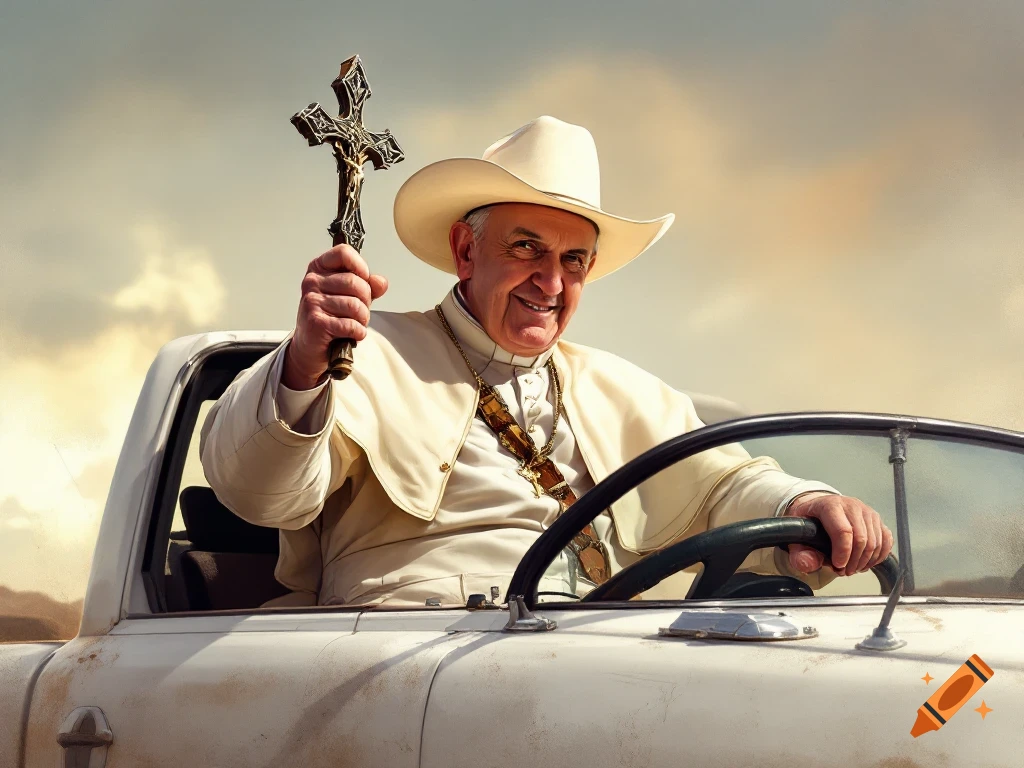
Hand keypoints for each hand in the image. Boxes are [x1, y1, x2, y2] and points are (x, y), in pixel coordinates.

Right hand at [283, 244, 388, 389]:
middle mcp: (312, 282)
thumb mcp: (349, 295)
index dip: (360, 266)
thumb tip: (381, 282)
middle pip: (355, 282)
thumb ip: (368, 286)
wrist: (311, 346)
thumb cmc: (330, 317)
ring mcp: (312, 301)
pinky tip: (353, 333)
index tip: (364, 279)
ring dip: (363, 319)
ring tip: (356, 323)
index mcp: (319, 268)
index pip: (344, 253)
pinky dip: (359, 332)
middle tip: (361, 311)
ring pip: (355, 305)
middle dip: (366, 300)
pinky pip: (350, 324)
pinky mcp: (316, 322)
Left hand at [783, 492, 893, 575]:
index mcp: (830, 505)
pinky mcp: (878, 520)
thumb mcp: (797, 535)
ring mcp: (867, 512)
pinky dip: (878, 557)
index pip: (843, 531)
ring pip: (875, 542)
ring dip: (864, 562)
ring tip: (850, 568)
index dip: (843, 553)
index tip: (837, 566)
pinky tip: (865, 563)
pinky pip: (886, 541)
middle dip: (853, 561)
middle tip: (843, 571)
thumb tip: (808, 564)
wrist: (819, 508)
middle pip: (861, 539)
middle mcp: (851, 505)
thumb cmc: (809, 521)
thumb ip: (800, 553)